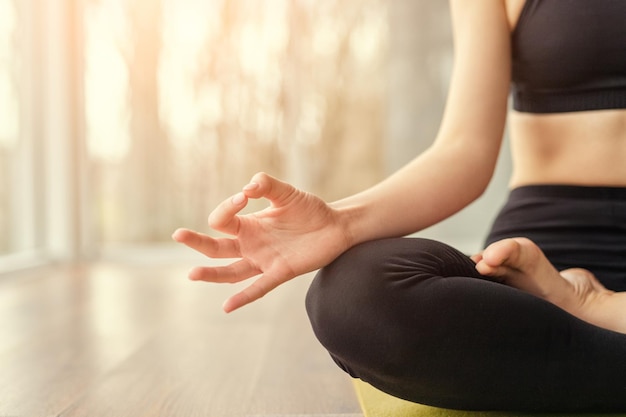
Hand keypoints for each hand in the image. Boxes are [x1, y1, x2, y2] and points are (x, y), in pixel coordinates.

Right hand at [172, 172, 351, 312]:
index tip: (243, 196)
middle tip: (178, 234)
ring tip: (193, 274)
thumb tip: (248, 186)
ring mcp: (264, 260)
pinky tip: (227, 306)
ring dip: (213, 274)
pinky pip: (259, 287)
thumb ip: (267, 186)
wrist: (335, 226)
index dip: (227, 207)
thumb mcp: (286, 193)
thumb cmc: (309, 210)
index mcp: (248, 225)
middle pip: (216, 247)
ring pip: (231, 271)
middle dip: (197, 242)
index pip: (223, 221)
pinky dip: (244, 297)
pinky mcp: (281, 272)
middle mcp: (251, 245)